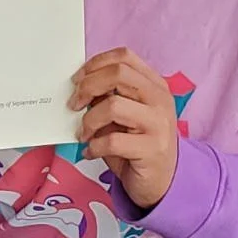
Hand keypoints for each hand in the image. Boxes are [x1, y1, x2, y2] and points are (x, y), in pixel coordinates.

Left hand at [72, 47, 179, 209]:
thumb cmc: (137, 145)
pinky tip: (91, 152)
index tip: (77, 80)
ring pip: (112, 106)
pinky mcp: (152, 149)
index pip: (124, 57)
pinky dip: (93, 147)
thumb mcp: (125, 115)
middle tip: (74, 105)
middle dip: (87, 87)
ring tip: (84, 134)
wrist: (163, 180)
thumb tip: (79, 87)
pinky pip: (112, 141)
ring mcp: (159, 123)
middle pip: (118, 74)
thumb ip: (108, 97)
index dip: (95, 64)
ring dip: (89, 121)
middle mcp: (159, 99)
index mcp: (154, 85)